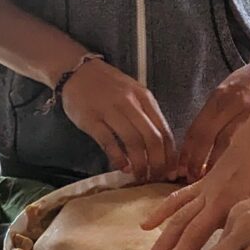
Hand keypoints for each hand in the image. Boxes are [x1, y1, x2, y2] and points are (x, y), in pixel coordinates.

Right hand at [60, 57, 177, 181]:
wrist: (78, 71)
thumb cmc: (109, 85)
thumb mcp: (133, 93)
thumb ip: (146, 115)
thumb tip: (159, 146)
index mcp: (144, 98)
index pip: (164, 130)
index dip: (170, 154)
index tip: (170, 170)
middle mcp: (130, 103)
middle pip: (152, 138)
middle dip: (158, 163)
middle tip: (156, 178)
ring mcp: (110, 111)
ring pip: (133, 142)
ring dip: (140, 164)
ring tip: (141, 177)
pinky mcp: (91, 119)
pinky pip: (109, 142)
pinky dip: (118, 158)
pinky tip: (123, 167)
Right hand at [140, 124, 249, 249]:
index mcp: (237, 208)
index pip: (216, 245)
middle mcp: (217, 201)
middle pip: (190, 236)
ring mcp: (207, 190)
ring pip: (179, 219)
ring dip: (163, 242)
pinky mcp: (204, 181)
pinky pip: (178, 198)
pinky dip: (162, 211)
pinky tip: (146, 225)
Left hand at [179, 55, 249, 181]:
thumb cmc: (247, 81)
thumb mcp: (224, 90)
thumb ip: (211, 115)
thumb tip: (195, 146)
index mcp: (222, 96)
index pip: (200, 128)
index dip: (188, 151)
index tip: (181, 167)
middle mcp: (237, 105)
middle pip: (214, 139)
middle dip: (200, 161)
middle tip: (190, 178)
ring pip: (233, 146)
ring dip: (218, 165)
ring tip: (209, 181)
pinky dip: (238, 160)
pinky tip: (233, 172)